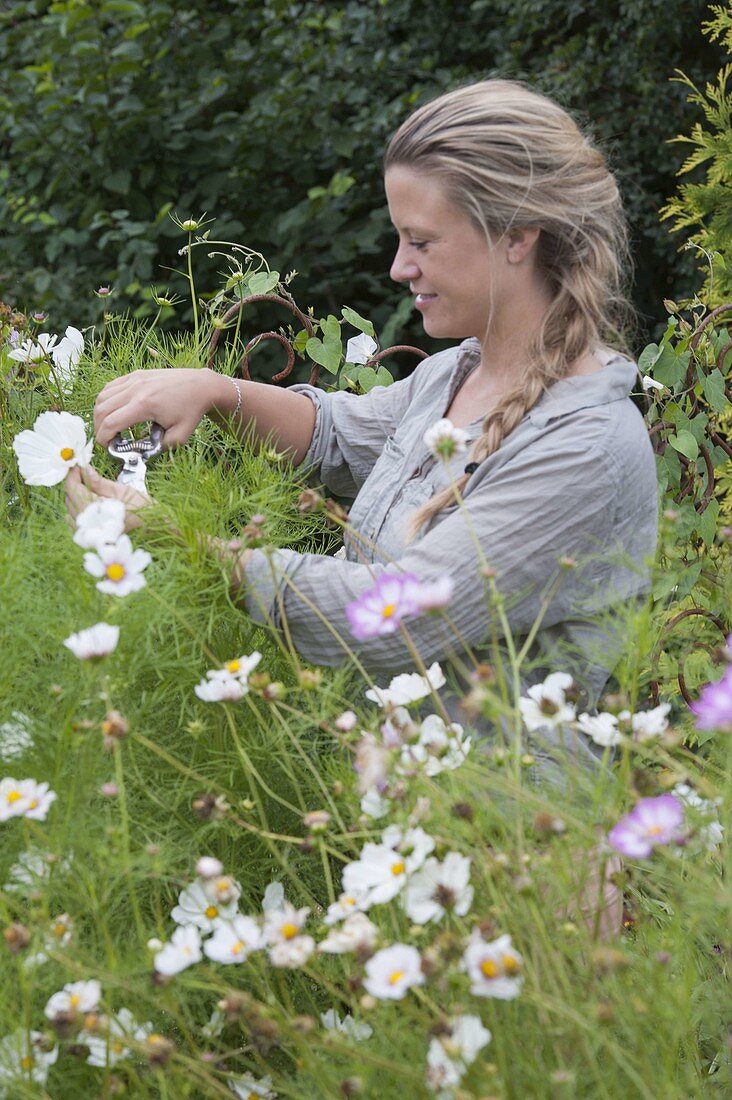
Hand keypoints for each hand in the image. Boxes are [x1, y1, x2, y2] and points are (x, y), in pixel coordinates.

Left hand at [65, 466, 150, 531]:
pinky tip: (89, 507)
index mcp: (96, 511)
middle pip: (69, 499)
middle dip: (74, 485)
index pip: (72, 489)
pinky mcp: (92, 539)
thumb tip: (84, 469)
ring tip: (89, 490)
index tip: (77, 465)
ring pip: (69, 511)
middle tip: (85, 473)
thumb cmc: (145, 510)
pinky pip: (75, 524)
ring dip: (75, 498)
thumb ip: (99, 482)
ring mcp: (89, 534)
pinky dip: (78, 512)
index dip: (72, 474)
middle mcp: (89, 524)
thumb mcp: (122, 491)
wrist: (157, 530)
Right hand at [94, 367, 228, 447]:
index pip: (111, 423)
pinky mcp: (135, 375)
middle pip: (101, 410)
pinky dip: (106, 400)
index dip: (103, 438)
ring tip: (108, 427)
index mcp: (144, 405)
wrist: (201, 386)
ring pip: (102, 396)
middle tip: (107, 440)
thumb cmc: (192, 411)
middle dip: (99, 428)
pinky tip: (113, 410)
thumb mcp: (180, 436)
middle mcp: (135, 389)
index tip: (106, 448)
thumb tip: (139, 455)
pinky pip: (110, 386)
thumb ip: (158, 448)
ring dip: (99, 414)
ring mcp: (134, 379)